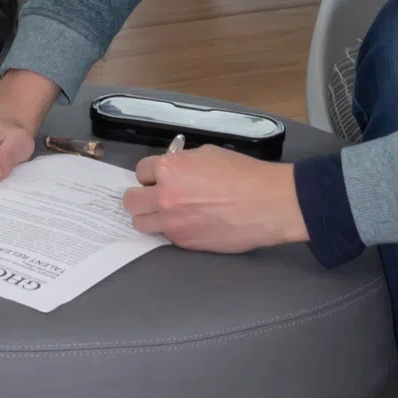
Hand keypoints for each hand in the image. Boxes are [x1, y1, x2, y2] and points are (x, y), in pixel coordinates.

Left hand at [122, 146, 307, 253]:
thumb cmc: (243, 174)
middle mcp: (164, 197)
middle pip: (131, 201)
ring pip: (140, 223)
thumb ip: (184, 162)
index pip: (140, 171)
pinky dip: (172, 229)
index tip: (160, 176)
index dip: (151, 173)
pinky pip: (165, 236)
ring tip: (167, 212)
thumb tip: (175, 169)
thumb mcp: (208, 154)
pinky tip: (190, 223)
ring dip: (150, 216)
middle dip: (140, 196)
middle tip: (155, 195)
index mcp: (169, 170)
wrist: (266, 204)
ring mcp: (172, 223)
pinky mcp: (184, 243)